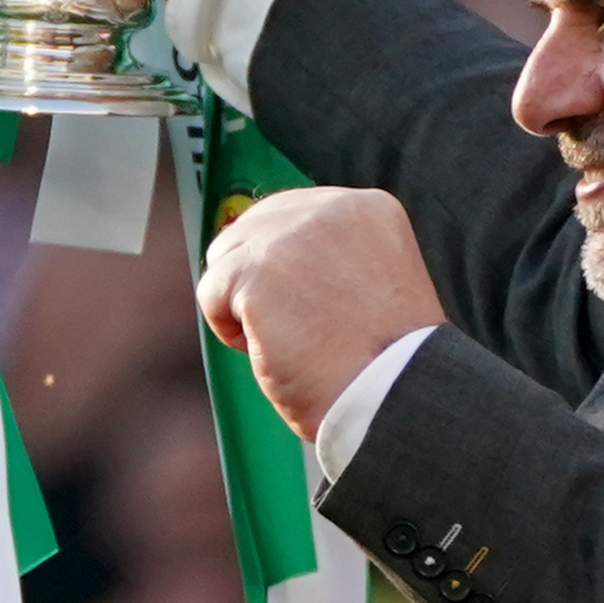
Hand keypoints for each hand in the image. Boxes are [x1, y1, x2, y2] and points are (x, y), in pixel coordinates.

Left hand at [197, 187, 444, 440]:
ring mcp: (290, 235)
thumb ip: (329, 255)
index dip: (280, 262)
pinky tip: (269, 351)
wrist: (392, 394)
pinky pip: (211, 292)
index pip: (291, 214)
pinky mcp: (256, 269)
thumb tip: (266, 257)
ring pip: (227, 255)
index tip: (297, 301)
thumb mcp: (373, 280)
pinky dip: (229, 329)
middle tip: (290, 327)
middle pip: (253, 227)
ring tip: (288, 340)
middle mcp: (329, 208)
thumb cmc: (384, 360)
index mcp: (366, 208)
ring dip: (244, 303)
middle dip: (256, 278)